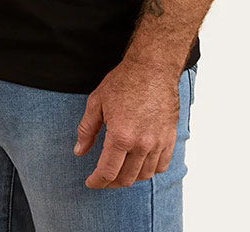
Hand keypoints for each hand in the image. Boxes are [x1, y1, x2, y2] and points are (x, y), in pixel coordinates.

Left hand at [73, 59, 180, 188]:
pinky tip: (141, 164)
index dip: (96, 182)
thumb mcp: (97, 102)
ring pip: (144, 175)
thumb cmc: (124, 81)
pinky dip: (151, 170)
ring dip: (130, 177)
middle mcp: (141, 144)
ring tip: (120, 171)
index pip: (107, 172)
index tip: (91, 182)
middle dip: (111, 183)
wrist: (153, 67)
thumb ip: (87, 129)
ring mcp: (158, 142)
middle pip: (126, 178)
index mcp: (121, 136)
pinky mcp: (170, 137)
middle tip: (103, 178)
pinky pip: (162, 165)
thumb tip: (79, 151)